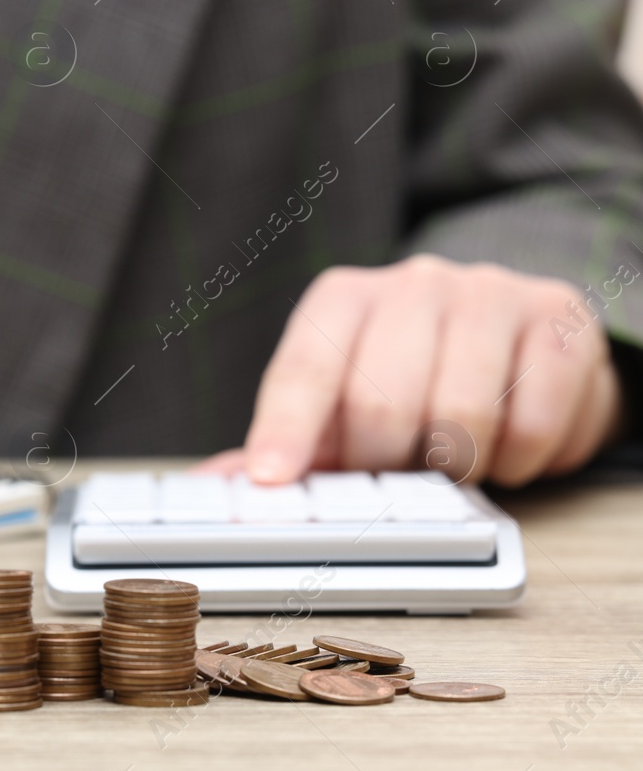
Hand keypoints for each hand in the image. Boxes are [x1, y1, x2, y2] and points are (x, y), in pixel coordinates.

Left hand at [195, 254, 621, 486]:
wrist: (523, 347)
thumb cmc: (420, 379)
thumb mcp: (345, 402)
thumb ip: (284, 440)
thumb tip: (215, 487)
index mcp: (344, 299)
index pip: (304, 367)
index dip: (284, 428)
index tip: (272, 480)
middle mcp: (411, 282)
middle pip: (379, 400)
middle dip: (383, 460)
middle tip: (398, 473)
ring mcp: (488, 292)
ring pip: (459, 415)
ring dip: (456, 464)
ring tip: (455, 456)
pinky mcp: (556, 319)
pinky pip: (531, 422)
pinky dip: (519, 459)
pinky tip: (507, 446)